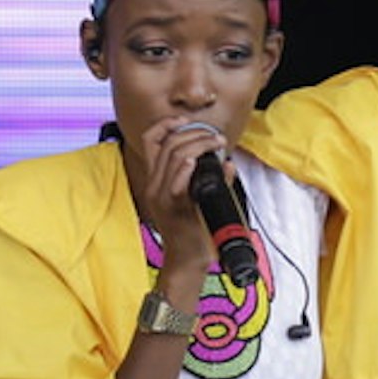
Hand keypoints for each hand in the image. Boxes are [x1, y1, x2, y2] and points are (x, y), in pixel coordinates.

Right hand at [132, 117, 227, 275]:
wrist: (188, 258)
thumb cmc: (194, 229)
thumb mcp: (198, 198)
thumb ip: (209, 179)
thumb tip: (227, 164)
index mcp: (157, 178)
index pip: (150, 139)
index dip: (166, 123)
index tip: (186, 120)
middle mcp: (154, 184)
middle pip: (165, 143)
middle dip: (192, 132)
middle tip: (215, 136)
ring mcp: (161, 196)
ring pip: (171, 157)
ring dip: (196, 144)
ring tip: (216, 143)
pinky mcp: (172, 209)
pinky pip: (175, 183)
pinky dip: (185, 168)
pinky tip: (195, 161)